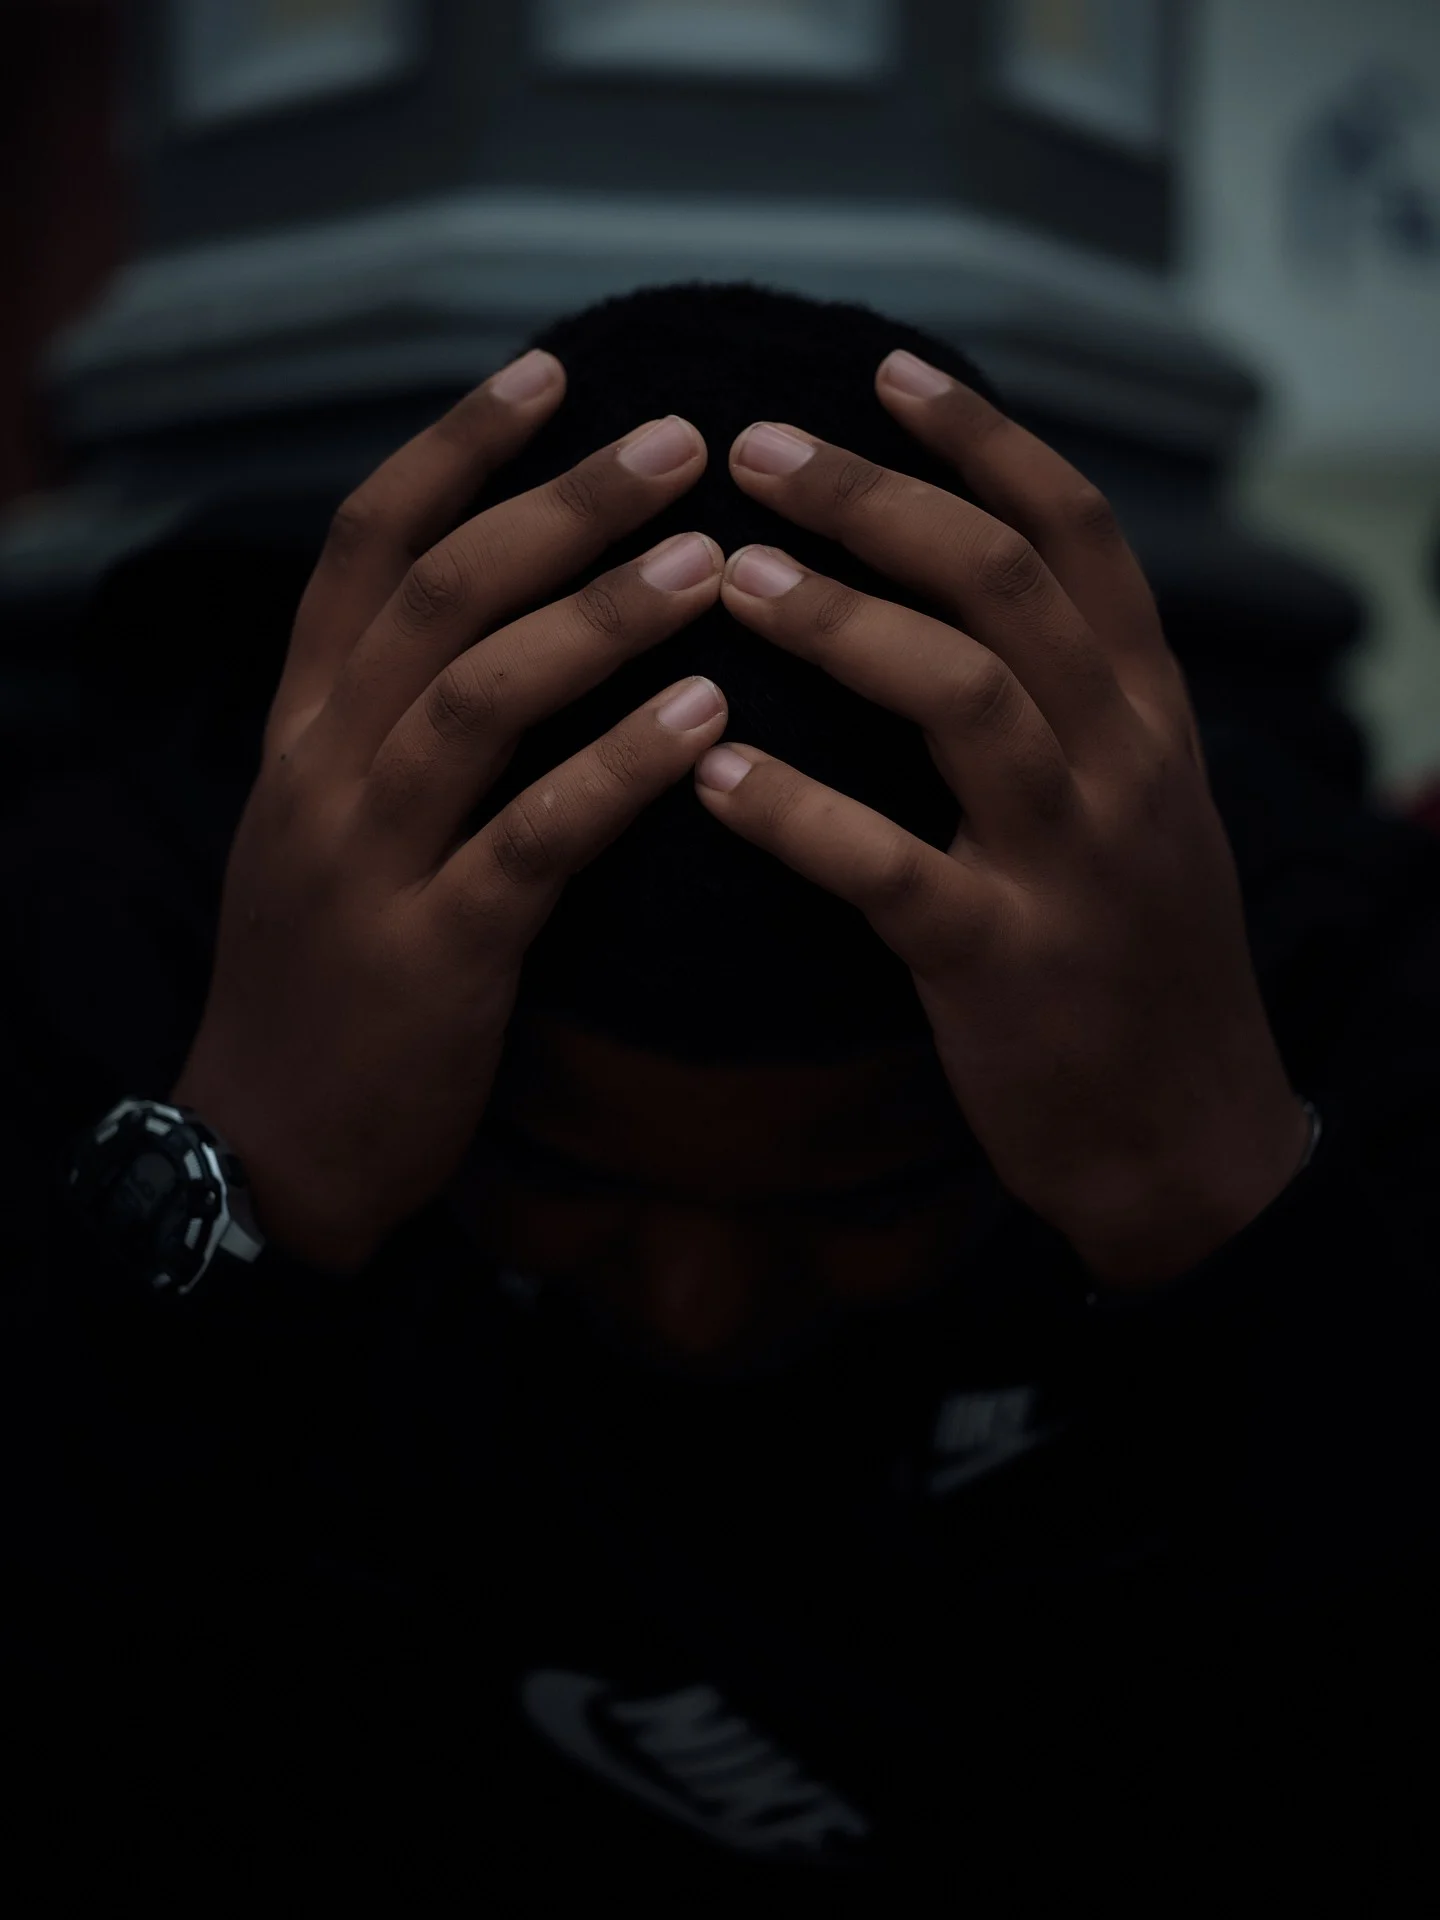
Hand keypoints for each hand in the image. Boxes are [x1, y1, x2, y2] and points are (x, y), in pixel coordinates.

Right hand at [172, 356, 728, 1272]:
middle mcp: (322, 768)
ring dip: (600, 615)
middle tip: (683, 440)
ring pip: (480, 695)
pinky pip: (536, 837)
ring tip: (713, 557)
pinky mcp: (435, 951)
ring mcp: (370, 857)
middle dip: (561, 505)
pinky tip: (707, 718)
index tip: (557, 370)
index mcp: (301, 724)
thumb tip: (506, 612)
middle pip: (438, 594)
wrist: (271, 1143)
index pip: (366, 544)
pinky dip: (620, 768)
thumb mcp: (323, 823)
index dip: (458, 447)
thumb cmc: (328, 974)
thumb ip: (389, 718)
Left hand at [693, 354, 1311, 1286]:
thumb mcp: (1138, 801)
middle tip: (749, 447)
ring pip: (962, 695)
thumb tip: (961, 584)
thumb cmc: (1132, 954)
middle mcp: (1123, 760)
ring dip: (837, 622)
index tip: (877, 368)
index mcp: (1147, 709)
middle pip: (1001, 583)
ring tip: (726, 578)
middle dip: (872, 499)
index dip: (978, 440)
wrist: (1186, 1135)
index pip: (1073, 532)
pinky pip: (890, 867)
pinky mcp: (1001, 963)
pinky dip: (796, 813)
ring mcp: (1070, 861)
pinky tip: (709, 774)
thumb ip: (1071, 695)